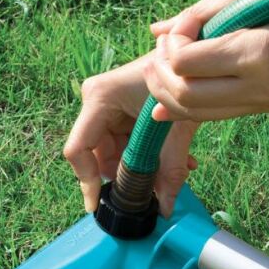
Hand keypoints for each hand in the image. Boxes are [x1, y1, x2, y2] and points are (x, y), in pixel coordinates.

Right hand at [62, 52, 200, 217]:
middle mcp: (95, 101)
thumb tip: (164, 209)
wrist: (190, 59)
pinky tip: (170, 159)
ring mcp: (104, 106)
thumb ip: (170, 170)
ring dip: (139, 167)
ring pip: (113, 153)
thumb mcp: (176, 129)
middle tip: (149, 192)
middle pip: (97, 155)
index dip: (86, 180)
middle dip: (124, 177)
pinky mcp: (117, 111)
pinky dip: (144, 156)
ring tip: (170, 171)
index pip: (78, 149)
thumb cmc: (181, 81)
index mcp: (99, 98)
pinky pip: (123, 144)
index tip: (97, 204)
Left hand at [142, 0, 268, 121]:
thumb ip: (199, 14)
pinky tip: (175, 91)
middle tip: (154, 56)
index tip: (175, 30)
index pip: (188, 64)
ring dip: (171, 95)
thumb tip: (159, 32)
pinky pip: (220, 112)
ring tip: (159, 71)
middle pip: (187, 97)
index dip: (170, 48)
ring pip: (200, 114)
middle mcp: (263, 87)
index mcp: (258, 54)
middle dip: (161, 78)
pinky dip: (193, 104)